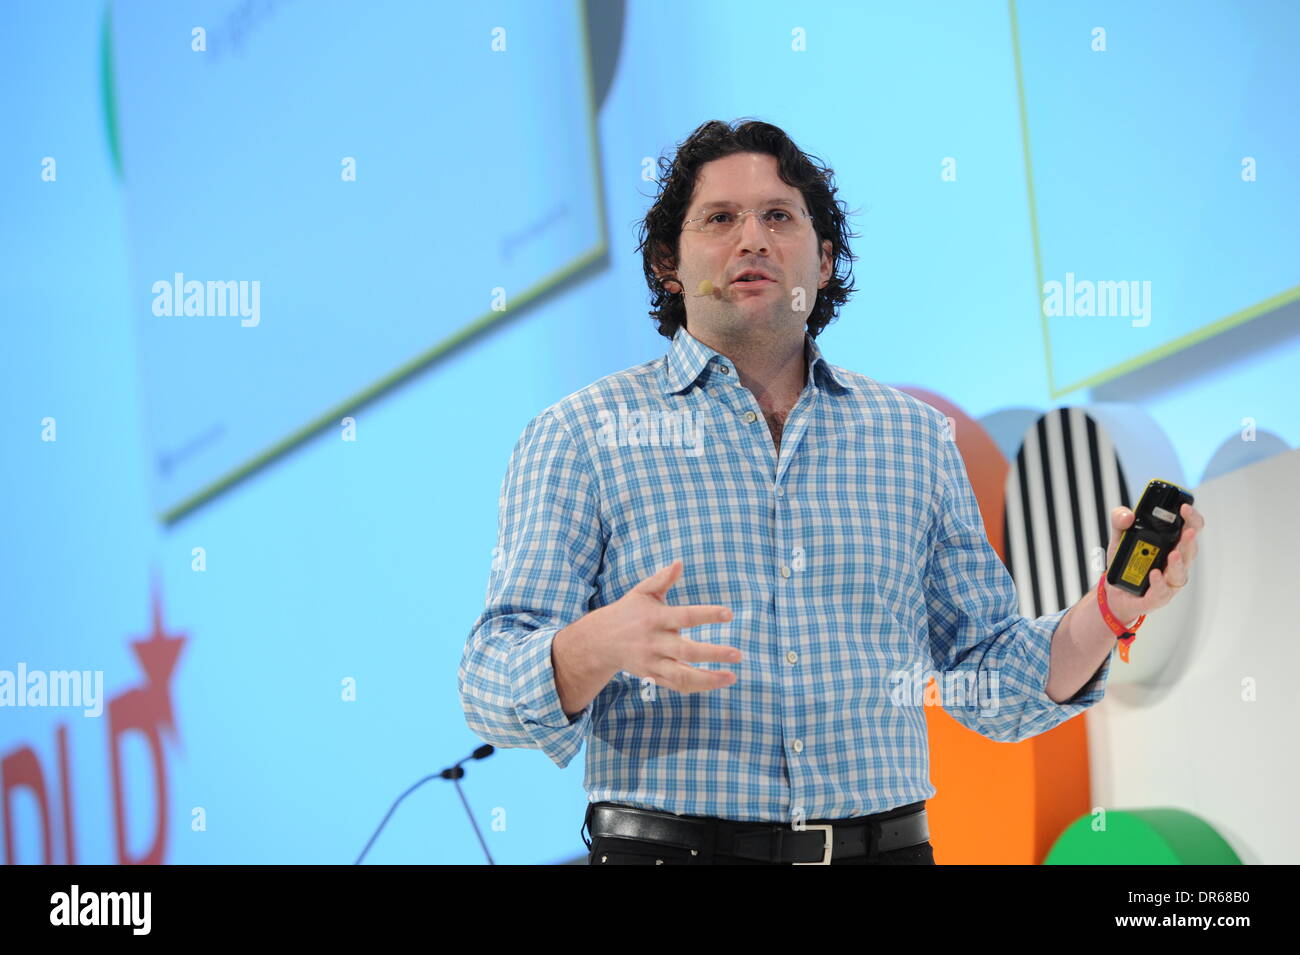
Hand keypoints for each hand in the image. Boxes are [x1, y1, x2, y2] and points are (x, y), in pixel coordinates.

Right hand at [584, 559, 740, 693]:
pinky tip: (717, 682)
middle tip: (738, 653)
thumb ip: (662, 579)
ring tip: (732, 677)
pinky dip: (697, 686)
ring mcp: (653, 662)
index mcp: (655, 619)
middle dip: (713, 653)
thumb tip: (680, 563)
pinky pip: (677, 685)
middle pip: (686, 651)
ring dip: (708, 679)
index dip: (707, 615)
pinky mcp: (652, 676)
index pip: (685, 616)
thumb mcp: (642, 592)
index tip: (729, 614)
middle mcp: (654, 642)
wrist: (600, 641)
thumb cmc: (628, 611)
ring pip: (682, 676)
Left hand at [1102, 502, 1204, 621]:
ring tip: (1174, 554)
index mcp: (1171, 544)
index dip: (1192, 518)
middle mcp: (1175, 563)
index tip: (1185, 508)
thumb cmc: (1126, 563)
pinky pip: (1162, 592)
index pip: (1190, 529)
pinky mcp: (1157, 597)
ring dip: (1179, 563)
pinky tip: (1154, 575)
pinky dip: (1159, 583)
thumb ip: (1120, 522)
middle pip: (1190, 551)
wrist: (1114, 592)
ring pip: (1180, 573)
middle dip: (1190, 539)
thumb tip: (1127, 515)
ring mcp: (1168, 581)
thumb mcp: (1119, 538)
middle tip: (1188, 530)